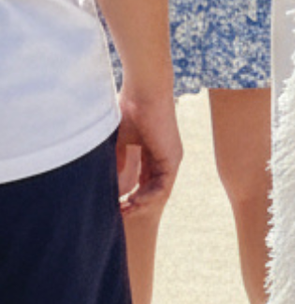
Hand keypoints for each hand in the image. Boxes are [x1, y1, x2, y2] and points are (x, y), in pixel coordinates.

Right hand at [115, 90, 181, 214]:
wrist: (144, 90)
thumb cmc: (129, 107)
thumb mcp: (120, 139)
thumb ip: (119, 159)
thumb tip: (112, 180)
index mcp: (154, 150)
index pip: (145, 178)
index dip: (131, 193)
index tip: (115, 202)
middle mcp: (166, 156)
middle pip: (153, 188)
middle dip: (135, 203)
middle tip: (118, 213)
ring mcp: (171, 158)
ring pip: (159, 190)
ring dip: (141, 203)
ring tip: (124, 211)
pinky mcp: (172, 158)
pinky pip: (163, 185)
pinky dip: (147, 196)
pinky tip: (132, 202)